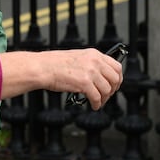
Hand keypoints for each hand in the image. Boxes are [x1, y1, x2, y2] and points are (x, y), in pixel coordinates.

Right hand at [0, 48, 123, 109]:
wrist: (42, 67)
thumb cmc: (53, 64)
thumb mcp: (76, 57)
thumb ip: (90, 64)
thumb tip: (99, 76)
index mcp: (93, 54)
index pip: (116, 66)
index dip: (118, 78)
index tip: (114, 85)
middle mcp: (94, 62)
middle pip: (115, 78)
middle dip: (113, 89)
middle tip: (107, 95)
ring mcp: (90, 72)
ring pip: (107, 90)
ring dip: (104, 98)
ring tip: (98, 102)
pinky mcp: (84, 83)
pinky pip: (97, 97)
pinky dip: (97, 104)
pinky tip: (93, 105)